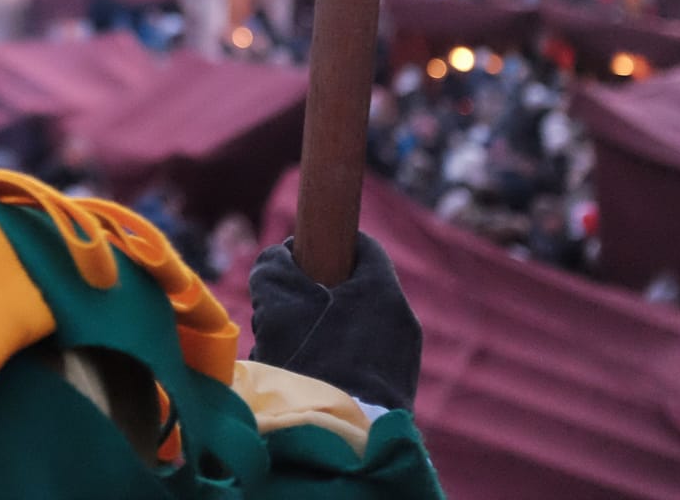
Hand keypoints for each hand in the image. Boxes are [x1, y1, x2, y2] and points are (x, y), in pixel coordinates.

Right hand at [248, 232, 421, 411]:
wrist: (338, 437)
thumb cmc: (308, 359)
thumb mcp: (276, 298)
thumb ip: (274, 266)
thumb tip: (280, 260)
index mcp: (382, 290)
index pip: (362, 244)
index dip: (326, 241)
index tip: (299, 256)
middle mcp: (404, 320)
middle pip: (355, 290)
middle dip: (315, 297)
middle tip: (283, 315)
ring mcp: (405, 360)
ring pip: (357, 328)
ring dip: (322, 333)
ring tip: (291, 357)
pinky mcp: (399, 393)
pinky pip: (364, 362)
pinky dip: (337, 363)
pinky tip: (309, 383)